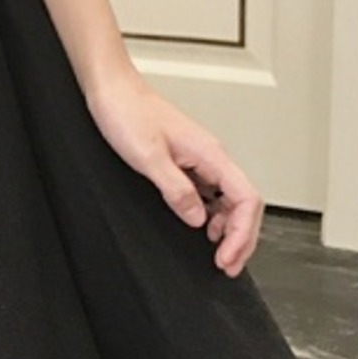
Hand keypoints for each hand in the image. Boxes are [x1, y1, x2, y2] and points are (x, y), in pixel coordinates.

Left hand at [86, 75, 264, 277]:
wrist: (111, 92)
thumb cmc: (127, 114)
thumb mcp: (149, 158)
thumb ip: (176, 190)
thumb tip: (198, 219)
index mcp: (211, 154)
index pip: (246, 199)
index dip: (241, 234)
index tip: (226, 259)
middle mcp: (211, 157)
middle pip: (244, 203)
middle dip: (241, 238)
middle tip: (226, 266)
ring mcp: (200, 160)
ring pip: (229, 200)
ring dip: (228, 230)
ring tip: (216, 254)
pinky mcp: (185, 163)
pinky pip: (210, 194)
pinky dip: (211, 216)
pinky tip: (201, 229)